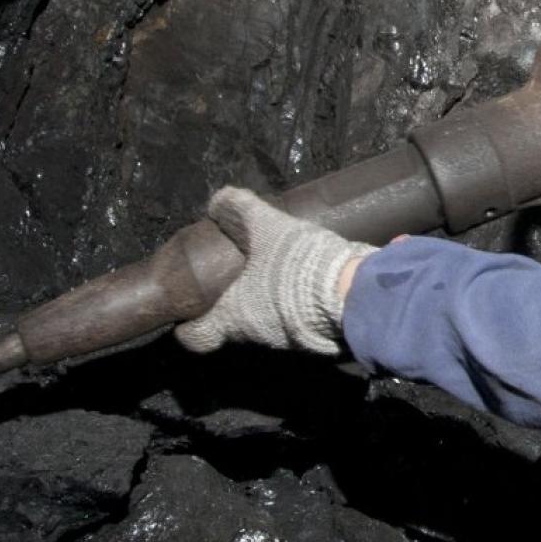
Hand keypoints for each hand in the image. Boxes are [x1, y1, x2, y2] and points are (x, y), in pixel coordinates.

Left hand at [174, 187, 376, 356]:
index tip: (189, 311)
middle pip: (232, 327)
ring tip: (276, 272)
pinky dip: (294, 305)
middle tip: (237, 277)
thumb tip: (218, 199)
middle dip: (232, 304)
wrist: (352, 294)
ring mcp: (285, 342)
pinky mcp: (315, 340)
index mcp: (233, 317)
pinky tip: (305, 281)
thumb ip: (240, 211)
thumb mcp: (267, 228)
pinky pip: (296, 323)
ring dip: (266, 303)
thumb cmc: (296, 265)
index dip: (188, 325)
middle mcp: (254, 336)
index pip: (196, 337)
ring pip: (265, 325)